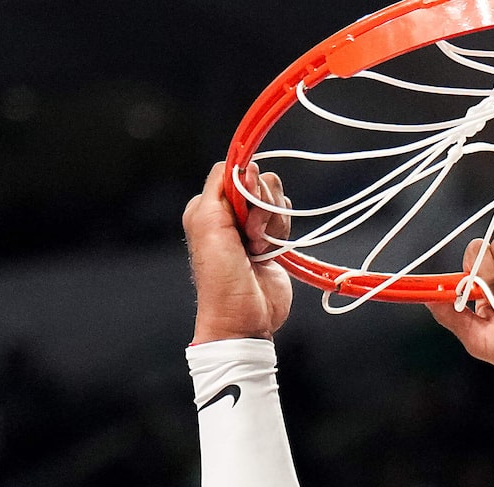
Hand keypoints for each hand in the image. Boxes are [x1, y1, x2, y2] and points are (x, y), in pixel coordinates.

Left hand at [185, 159, 292, 343]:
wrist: (243, 317)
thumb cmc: (220, 276)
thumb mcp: (208, 221)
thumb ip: (220, 184)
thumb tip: (241, 163)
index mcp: (208, 205)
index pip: (234, 171)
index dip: (245, 183)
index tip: (245, 205)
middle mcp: (230, 212)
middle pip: (258, 181)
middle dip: (260, 206)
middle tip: (249, 235)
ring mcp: (253, 226)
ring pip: (275, 198)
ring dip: (271, 221)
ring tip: (258, 248)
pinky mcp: (273, 240)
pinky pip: (286, 217)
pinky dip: (282, 231)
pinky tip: (269, 252)